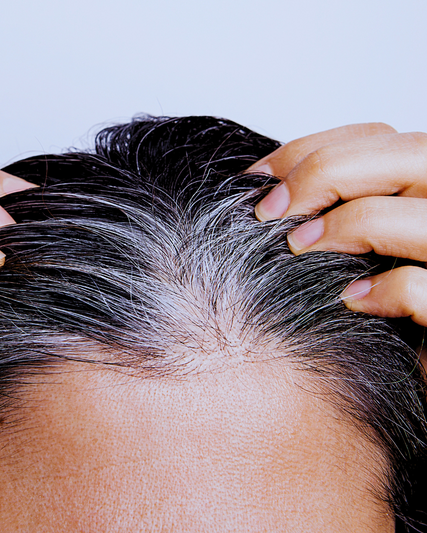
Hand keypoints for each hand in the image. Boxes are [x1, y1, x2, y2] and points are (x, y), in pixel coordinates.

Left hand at [249, 123, 426, 325]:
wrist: (411, 358)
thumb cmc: (385, 300)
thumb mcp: (364, 242)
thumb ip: (340, 207)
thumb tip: (273, 191)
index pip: (381, 137)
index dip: (313, 148)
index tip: (258, 176)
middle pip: (410, 156)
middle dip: (325, 172)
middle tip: (269, 210)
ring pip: (421, 216)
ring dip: (347, 226)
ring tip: (298, 247)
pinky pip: (421, 287)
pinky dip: (384, 290)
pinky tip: (349, 300)